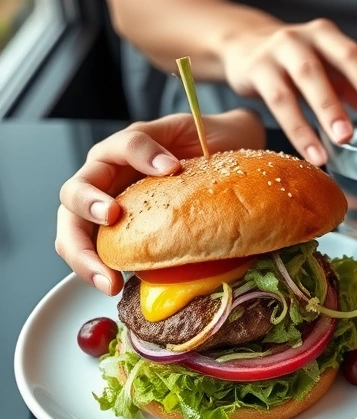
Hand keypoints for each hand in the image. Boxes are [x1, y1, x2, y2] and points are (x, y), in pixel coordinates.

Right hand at [55, 109, 265, 295]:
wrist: (221, 155)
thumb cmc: (204, 144)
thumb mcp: (193, 130)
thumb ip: (176, 141)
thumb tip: (170, 167)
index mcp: (125, 149)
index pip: (123, 147)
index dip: (141, 154)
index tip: (171, 168)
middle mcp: (107, 178)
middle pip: (75, 192)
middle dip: (87, 206)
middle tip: (110, 218)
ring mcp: (105, 208)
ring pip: (72, 229)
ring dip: (83, 254)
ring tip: (107, 279)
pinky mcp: (114, 237)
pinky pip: (93, 253)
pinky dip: (96, 270)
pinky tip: (113, 286)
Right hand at [220, 19, 356, 165]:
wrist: (246, 45)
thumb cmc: (299, 62)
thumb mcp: (330, 70)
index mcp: (326, 36)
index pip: (352, 56)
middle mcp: (300, 39)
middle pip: (320, 70)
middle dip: (337, 104)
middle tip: (351, 136)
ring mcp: (275, 53)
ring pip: (297, 86)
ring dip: (316, 117)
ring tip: (333, 149)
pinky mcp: (255, 70)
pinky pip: (277, 103)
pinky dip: (297, 131)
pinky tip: (312, 153)